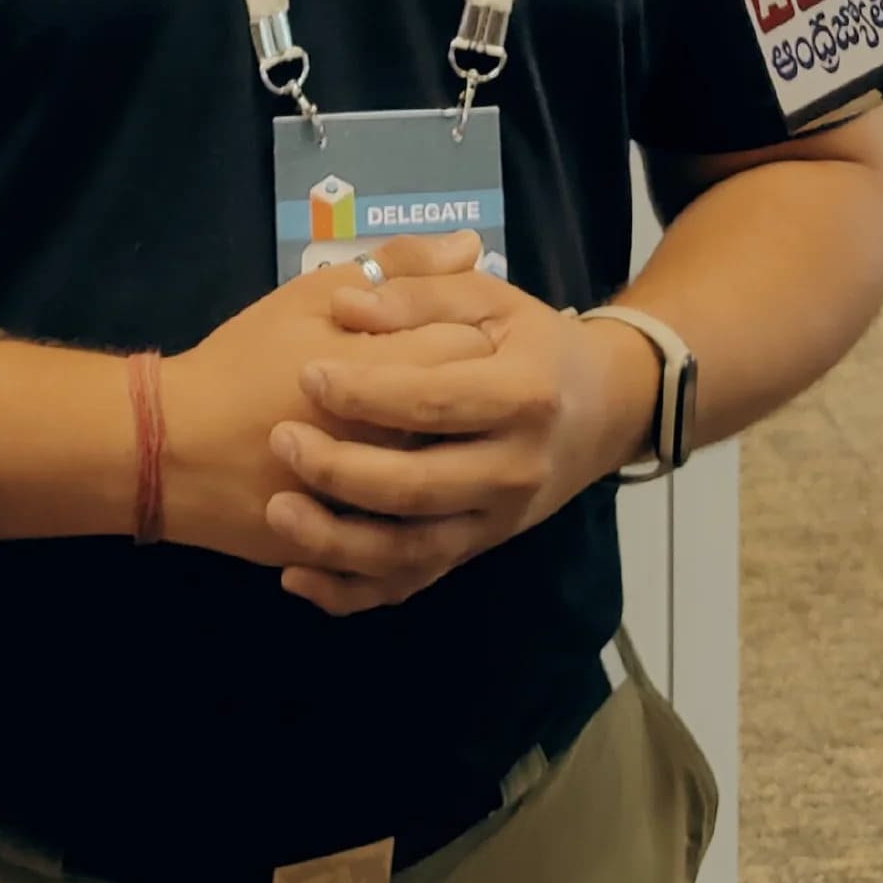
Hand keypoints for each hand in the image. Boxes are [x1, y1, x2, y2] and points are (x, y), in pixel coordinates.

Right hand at [157, 235, 491, 568]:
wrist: (172, 450)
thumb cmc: (240, 364)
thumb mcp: (309, 298)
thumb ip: (394, 269)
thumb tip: (469, 244)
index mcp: (388, 374)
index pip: (471, 348)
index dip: (471, 330)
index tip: (452, 325)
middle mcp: (397, 446)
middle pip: (473, 420)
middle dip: (470, 395)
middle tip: (443, 378)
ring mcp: (380, 508)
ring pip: (453, 489)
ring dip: (450, 457)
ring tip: (422, 431)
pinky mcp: (358, 551)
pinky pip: (414, 546)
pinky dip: (420, 518)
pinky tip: (405, 488)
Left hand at [259, 267, 661, 617]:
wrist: (605, 408)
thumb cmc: (535, 342)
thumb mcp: (489, 298)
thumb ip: (418, 291)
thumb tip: (346, 304)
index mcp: (521, 396)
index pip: (434, 401)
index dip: (366, 391)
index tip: (306, 374)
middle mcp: (514, 468)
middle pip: (420, 486)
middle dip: (343, 469)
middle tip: (281, 440)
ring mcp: (496, 520)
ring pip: (413, 551)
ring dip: (339, 541)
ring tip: (277, 512)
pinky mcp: (477, 549)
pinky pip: (412, 582)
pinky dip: (353, 591)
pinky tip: (297, 577)